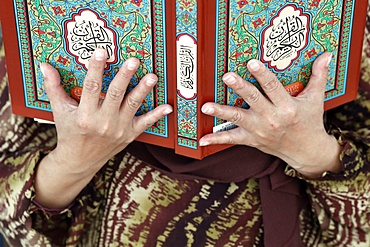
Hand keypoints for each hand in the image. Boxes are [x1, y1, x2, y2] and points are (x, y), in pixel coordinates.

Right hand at [41, 48, 171, 174]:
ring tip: (152, 76)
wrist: (80, 160)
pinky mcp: (129, 135)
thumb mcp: (59, 111)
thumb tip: (44, 66)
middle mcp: (102, 122)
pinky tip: (168, 107)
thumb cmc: (70, 133)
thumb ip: (54, 88)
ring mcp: (118, 129)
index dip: (96, 69)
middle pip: (115, 94)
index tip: (101, 52)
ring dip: (143, 90)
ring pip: (132, 105)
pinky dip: (157, 115)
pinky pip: (145, 124)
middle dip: (124, 77)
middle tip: (133, 61)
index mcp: (84, 115)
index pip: (90, 87)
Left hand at [199, 52, 341, 177]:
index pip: (272, 87)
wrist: (307, 151)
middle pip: (253, 99)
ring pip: (238, 118)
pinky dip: (217, 139)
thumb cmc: (310, 122)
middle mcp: (272, 118)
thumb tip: (327, 55)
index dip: (262, 74)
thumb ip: (318, 76)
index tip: (251, 63)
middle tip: (227, 76)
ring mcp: (259, 130)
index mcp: (287, 106)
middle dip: (240, 87)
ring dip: (221, 112)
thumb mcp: (316, 99)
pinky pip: (232, 139)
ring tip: (206, 106)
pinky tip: (203, 139)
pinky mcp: (252, 139)